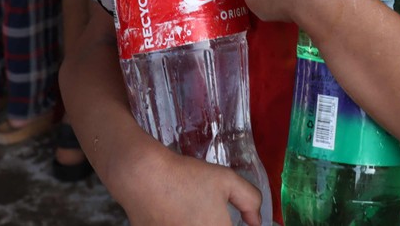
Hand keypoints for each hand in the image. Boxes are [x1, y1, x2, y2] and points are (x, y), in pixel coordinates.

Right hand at [112, 145, 263, 225]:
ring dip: (201, 223)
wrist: (144, 178)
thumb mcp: (227, 180)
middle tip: (211, 213)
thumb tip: (256, 222)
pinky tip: (179, 216)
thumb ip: (250, 201)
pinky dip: (182, 223)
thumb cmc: (187, 178)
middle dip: (217, 223)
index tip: (236, 219)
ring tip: (194, 212)